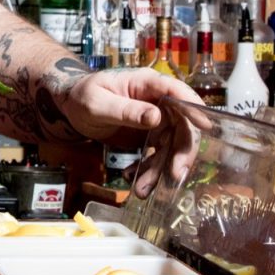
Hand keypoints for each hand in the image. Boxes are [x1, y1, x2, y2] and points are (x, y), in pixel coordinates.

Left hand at [51, 67, 205, 193]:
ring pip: (170, 147)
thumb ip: (126, 110)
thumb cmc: (81, 95)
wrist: (70, 106)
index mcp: (148, 84)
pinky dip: (148, 170)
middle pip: (182, 126)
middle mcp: (158, 101)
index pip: (179, 93)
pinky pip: (157, 155)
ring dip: (160, 170)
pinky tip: (133, 179)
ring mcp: (156, 120)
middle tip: (175, 175)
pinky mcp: (149, 136)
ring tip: (143, 190)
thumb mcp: (97, 102)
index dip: (195, 110)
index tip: (205, 128)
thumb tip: (156, 117)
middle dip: (181, 152)